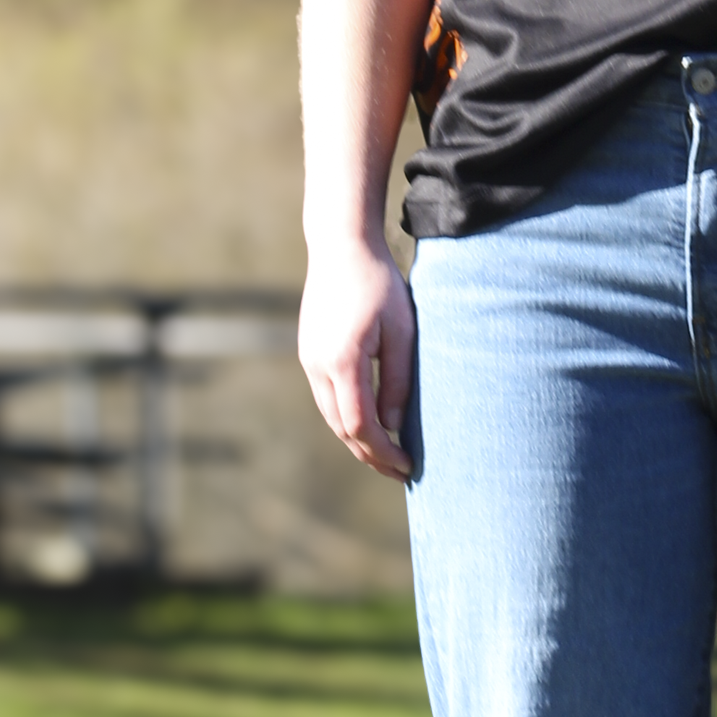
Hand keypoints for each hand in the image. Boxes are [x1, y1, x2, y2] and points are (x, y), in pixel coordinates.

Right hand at [299, 239, 417, 477]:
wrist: (341, 246)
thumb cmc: (379, 284)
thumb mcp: (401, 332)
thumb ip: (398, 381)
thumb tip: (394, 427)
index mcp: (343, 361)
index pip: (360, 426)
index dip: (384, 452)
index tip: (408, 465)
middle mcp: (318, 365)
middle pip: (341, 428)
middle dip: (370, 455)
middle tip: (400, 470)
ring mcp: (309, 359)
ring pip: (331, 415)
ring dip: (357, 439)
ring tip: (387, 453)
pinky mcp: (309, 352)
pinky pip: (327, 397)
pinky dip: (347, 417)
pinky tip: (369, 421)